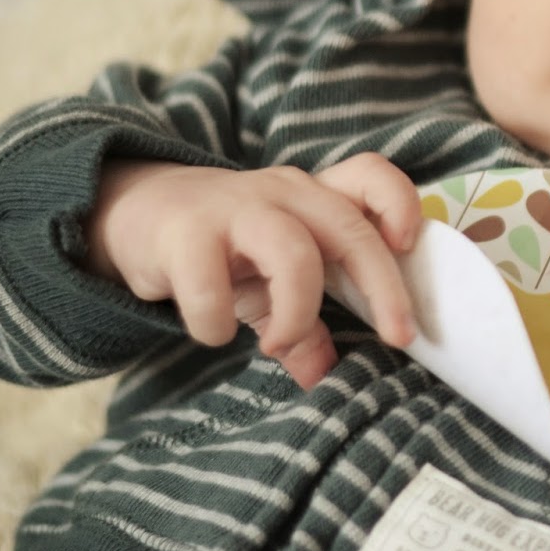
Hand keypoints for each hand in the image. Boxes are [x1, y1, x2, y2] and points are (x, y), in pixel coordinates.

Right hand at [84, 152, 421, 388]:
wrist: (138, 214)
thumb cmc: (223, 247)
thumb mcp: (270, 280)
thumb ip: (304, 323)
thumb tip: (323, 375)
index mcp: (314, 197)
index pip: (369, 175)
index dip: (400, 202)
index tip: (411, 247)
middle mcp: (284, 193)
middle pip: (349, 228)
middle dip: (384, 287)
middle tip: (399, 337)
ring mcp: (235, 208)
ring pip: (293, 254)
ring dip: (298, 313)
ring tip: (279, 344)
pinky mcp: (184, 234)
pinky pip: (212, 288)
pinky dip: (218, 323)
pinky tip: (215, 331)